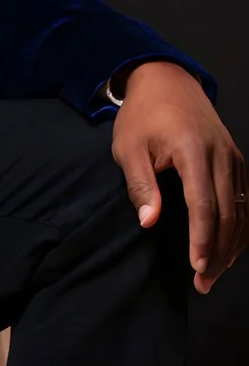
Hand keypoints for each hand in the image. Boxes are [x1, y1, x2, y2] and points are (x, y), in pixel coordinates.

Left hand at [113, 61, 246, 293]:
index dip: (203, 239)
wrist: (167, 82)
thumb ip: (141, 185)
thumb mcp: (129, 147)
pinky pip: (245, 200)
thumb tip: (149, 222)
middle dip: (218, 251)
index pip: (204, 204)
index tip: (198, 267)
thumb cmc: (142, 116)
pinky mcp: (237, 161)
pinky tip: (229, 248)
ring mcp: (234, 158)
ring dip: (231, 245)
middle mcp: (222, 156)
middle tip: (204, 283)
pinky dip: (240, 227)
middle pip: (228, 213)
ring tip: (214, 274)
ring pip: (242, 210)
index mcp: (194, 151)